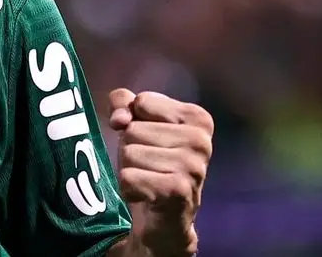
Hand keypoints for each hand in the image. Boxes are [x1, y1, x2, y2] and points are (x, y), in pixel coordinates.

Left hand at [108, 89, 212, 256]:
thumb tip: (120, 119)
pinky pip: (128, 178)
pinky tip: (146, 195)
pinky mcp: (179, 190)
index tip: (148, 140)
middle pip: (132, 129)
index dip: (134, 121)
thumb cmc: (151, 163)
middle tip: (149, 166)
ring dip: (129, 169)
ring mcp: (193, 166)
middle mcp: (201, 140)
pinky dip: (128, 188)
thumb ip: (122, 103)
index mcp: (198, 118)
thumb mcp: (136, 123)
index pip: (142, 102)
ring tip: (149, 180)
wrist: (165, 218)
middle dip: (131, 148)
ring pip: (129, 153)